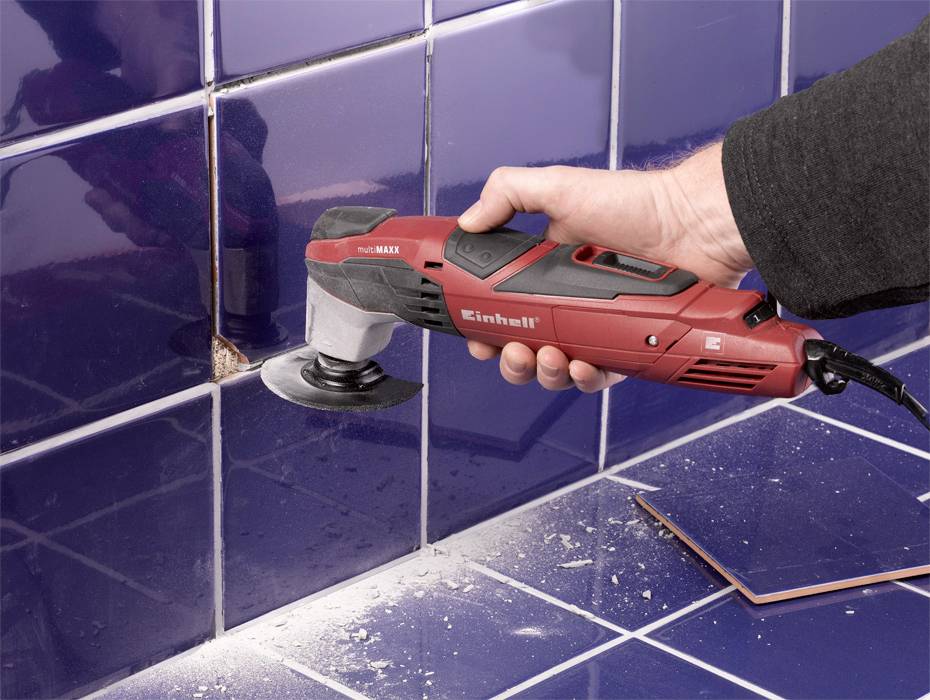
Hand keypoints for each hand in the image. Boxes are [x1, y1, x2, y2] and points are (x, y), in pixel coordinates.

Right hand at [458, 142, 751, 392]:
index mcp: (547, 268)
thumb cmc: (636, 203)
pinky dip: (586, 378)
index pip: (506, 307)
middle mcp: (570, 299)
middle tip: (512, 353)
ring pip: (558, 367)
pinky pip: (600, 374)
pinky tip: (582, 366)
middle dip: (512, 360)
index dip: (488, 329)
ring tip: (548, 359)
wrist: (694, 224)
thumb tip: (469, 223)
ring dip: (544, 373)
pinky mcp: (628, 343)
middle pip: (526, 346)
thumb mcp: (560, 187)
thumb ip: (509, 193)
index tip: (477, 339)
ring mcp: (598, 323)